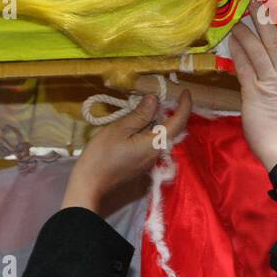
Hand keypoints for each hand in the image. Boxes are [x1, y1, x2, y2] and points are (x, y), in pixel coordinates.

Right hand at [61, 91, 191, 215]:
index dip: (185, 106)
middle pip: (173, 129)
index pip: (179, 122)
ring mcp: (151, 161)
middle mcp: (158, 153)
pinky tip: (140, 123)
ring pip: (162, 136)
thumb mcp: (120, 129)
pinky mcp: (142, 164)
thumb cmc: (102, 155)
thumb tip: (155, 99)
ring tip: (150, 106)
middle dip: (173, 112)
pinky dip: (151, 130)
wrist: (90, 184)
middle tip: (165, 96)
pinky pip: (153, 143)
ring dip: (160, 121)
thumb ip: (140, 115)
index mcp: (156, 143)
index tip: (185, 92)